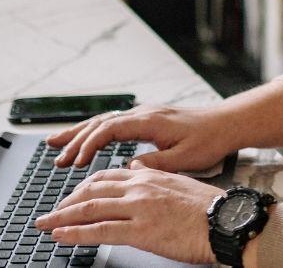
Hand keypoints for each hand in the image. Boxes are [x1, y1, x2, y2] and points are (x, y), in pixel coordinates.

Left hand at [34, 167, 221, 264]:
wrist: (227, 222)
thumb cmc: (210, 210)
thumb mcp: (180, 185)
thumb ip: (157, 181)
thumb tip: (140, 177)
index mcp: (150, 176)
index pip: (106, 177)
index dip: (84, 188)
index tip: (72, 198)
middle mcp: (140, 187)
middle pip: (91, 190)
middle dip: (66, 202)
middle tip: (50, 213)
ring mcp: (138, 208)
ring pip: (89, 209)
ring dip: (61, 217)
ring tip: (44, 224)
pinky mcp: (140, 230)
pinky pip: (98, 231)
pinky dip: (74, 233)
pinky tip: (60, 236)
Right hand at [48, 105, 234, 170]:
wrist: (227, 123)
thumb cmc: (210, 140)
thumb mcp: (185, 158)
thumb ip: (156, 164)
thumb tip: (129, 168)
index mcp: (149, 121)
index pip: (109, 130)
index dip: (89, 145)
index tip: (77, 162)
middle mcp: (143, 114)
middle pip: (100, 123)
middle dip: (74, 139)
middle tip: (55, 155)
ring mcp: (144, 114)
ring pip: (104, 121)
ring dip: (80, 133)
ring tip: (57, 145)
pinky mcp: (147, 119)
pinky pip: (114, 123)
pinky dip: (95, 131)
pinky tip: (85, 139)